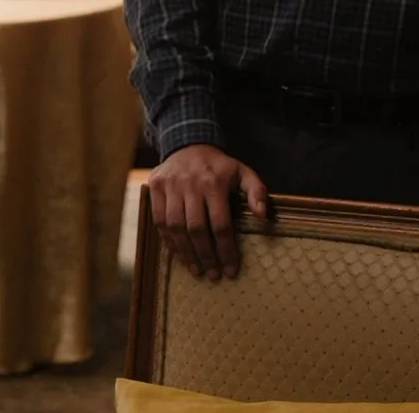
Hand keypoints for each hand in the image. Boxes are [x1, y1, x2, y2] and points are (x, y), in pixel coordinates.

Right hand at [148, 144, 268, 281]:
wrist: (187, 143)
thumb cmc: (218, 166)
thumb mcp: (243, 172)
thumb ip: (256, 192)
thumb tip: (263, 216)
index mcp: (213, 182)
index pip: (220, 224)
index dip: (226, 250)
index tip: (231, 269)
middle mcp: (189, 184)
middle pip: (196, 229)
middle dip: (205, 255)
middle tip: (213, 274)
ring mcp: (170, 186)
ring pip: (175, 227)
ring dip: (186, 253)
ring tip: (197, 270)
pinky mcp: (155, 188)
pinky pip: (159, 221)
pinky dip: (169, 241)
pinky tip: (180, 254)